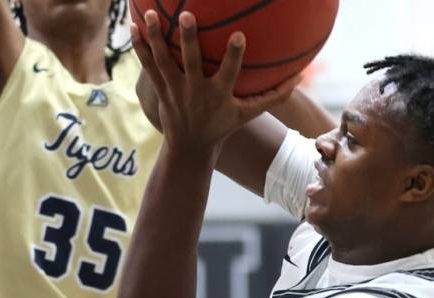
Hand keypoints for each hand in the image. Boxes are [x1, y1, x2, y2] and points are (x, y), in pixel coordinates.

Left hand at [131, 10, 299, 160]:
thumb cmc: (223, 125)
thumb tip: (300, 77)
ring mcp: (175, 91)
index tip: (239, 36)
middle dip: (188, 39)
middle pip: (191, 62)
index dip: (234, 55)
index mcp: (219, 94)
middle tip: (187, 15)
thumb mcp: (249, 114)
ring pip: (163, 61)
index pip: (229, 72)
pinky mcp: (161, 90)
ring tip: (149, 15)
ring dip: (155, 38)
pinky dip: (140, 48)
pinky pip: (148, 66)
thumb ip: (273, 96)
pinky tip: (133, 27)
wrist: (190, 146)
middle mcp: (196, 91)